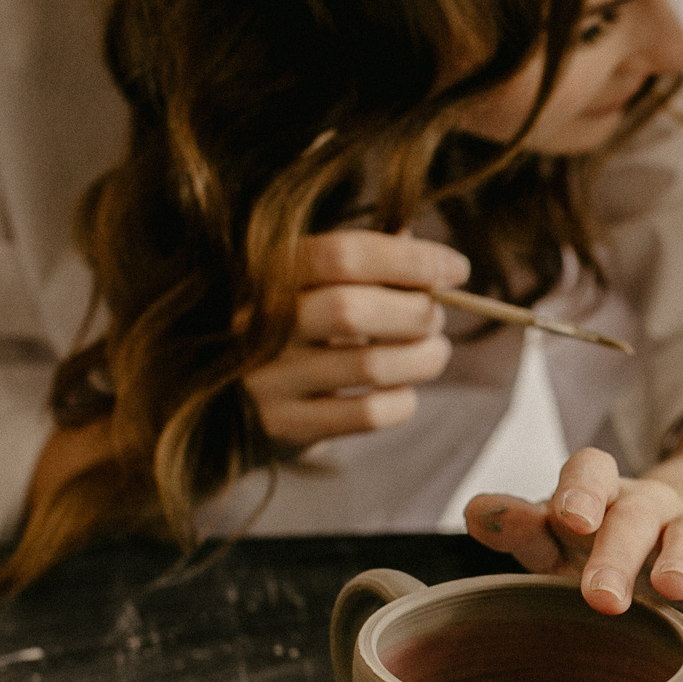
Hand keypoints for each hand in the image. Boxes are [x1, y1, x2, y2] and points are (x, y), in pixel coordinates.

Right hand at [242, 229, 467, 448]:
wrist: (225, 404)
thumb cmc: (291, 330)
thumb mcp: (313, 285)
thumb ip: (364, 263)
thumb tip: (431, 256)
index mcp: (266, 271)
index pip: (342, 254)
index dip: (409, 260)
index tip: (457, 269)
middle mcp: (255, 322)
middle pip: (353, 309)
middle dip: (417, 312)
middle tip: (437, 317)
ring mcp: (265, 379)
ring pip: (369, 366)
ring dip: (423, 358)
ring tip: (433, 353)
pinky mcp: (283, 427)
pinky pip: (367, 415)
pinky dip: (403, 401)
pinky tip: (403, 392)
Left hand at [466, 447, 682, 615]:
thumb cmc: (605, 545)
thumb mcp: (562, 540)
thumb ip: (522, 529)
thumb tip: (475, 511)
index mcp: (599, 496)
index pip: (587, 477)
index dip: (577, 496)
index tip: (565, 520)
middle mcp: (646, 506)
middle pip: (633, 517)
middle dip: (616, 554)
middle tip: (600, 597)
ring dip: (681, 560)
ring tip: (674, 588)